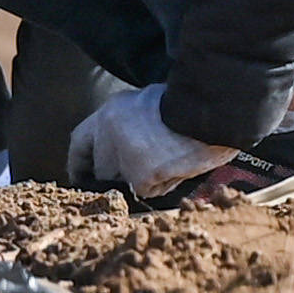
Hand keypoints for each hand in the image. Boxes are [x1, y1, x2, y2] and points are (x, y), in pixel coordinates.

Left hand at [67, 82, 240, 201]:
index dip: (81, 162)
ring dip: (144, 177)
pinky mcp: (141, 175)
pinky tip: (178, 167)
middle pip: (102, 169)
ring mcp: (123, 155)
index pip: (80, 142)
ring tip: (170, 159)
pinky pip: (146, 190)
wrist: (214, 110)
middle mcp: (109, 133)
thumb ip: (129, 123)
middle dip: (121, 173)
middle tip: (149, 165)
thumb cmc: (190, 105)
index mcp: (110, 112)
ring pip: (125, 182)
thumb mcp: (149, 102)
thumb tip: (124, 147)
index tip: (84, 175)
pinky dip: (162, 184)